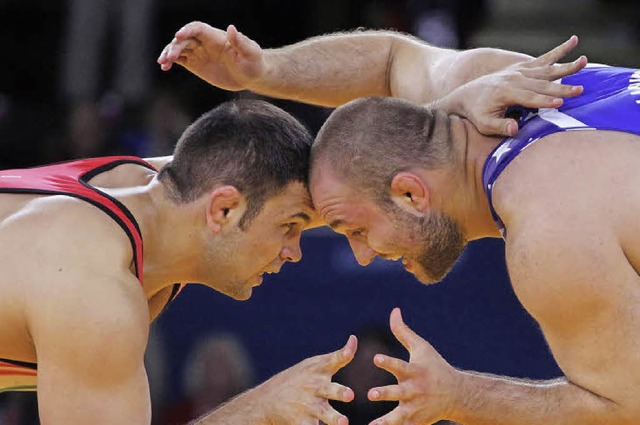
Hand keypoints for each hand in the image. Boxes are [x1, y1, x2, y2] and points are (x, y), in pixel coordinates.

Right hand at [157, 22, 263, 90]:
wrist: (251, 76)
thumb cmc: (254, 63)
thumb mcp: (251, 53)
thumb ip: (241, 42)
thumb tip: (232, 28)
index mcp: (216, 37)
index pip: (198, 28)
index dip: (188, 30)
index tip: (179, 35)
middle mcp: (205, 43)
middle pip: (185, 40)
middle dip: (176, 46)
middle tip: (170, 57)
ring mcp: (199, 53)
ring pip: (179, 49)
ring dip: (169, 54)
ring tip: (162, 63)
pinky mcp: (196, 64)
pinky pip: (180, 60)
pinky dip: (171, 62)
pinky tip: (165, 68)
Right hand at [258, 336, 357, 424]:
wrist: (265, 402)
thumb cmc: (299, 379)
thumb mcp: (314, 365)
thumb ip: (338, 356)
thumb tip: (354, 339)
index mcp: (318, 370)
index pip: (333, 360)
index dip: (344, 354)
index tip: (349, 352)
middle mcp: (314, 387)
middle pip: (329, 389)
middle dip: (339, 392)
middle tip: (350, 394)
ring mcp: (308, 405)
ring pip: (323, 412)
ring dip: (334, 418)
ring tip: (343, 422)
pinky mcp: (301, 422)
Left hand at [367, 308, 460, 424]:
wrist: (457, 395)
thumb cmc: (435, 367)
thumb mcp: (422, 348)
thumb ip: (403, 332)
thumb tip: (394, 310)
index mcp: (414, 372)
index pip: (399, 365)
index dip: (387, 362)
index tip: (375, 358)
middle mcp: (414, 391)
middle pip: (398, 393)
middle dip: (385, 393)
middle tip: (371, 394)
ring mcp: (416, 408)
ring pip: (399, 416)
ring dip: (386, 421)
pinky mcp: (416, 422)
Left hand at [439, 35, 587, 135]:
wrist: (467, 95)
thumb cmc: (477, 113)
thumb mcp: (483, 124)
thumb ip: (499, 126)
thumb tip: (515, 129)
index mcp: (505, 92)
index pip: (529, 98)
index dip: (544, 102)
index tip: (560, 104)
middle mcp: (514, 79)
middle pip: (542, 85)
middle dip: (561, 88)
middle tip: (579, 91)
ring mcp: (519, 71)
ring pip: (547, 70)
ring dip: (566, 68)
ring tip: (584, 62)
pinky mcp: (523, 68)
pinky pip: (544, 59)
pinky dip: (560, 51)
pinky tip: (574, 41)